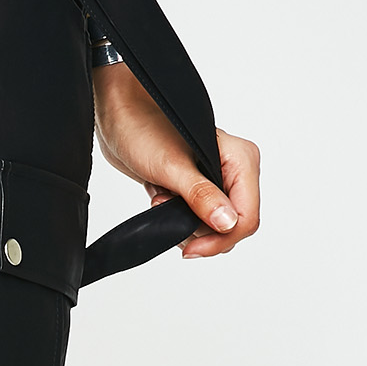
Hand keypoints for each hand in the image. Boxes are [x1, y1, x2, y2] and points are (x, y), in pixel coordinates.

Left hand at [93, 62, 259, 260]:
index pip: (247, 216)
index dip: (221, 239)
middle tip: (169, 214)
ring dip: (184, 224)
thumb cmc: (144, 128)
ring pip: (214, 226)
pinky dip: (177, 217)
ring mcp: (217, 179)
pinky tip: (160, 198)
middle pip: (233, 225)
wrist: (119, 116)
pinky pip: (197, 218)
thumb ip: (201, 197)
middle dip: (200, 232)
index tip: (191, 249)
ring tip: (161, 199)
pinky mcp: (198, 186)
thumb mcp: (172, 167)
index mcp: (241, 159)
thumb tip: (227, 223)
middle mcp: (234, 169)